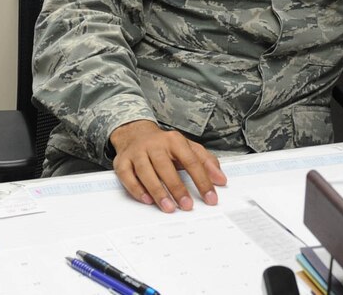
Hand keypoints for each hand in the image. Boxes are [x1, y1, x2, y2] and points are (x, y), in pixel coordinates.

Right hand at [109, 120, 226, 212]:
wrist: (135, 133)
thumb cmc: (166, 145)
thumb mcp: (188, 148)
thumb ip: (206, 162)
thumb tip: (221, 180)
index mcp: (175, 140)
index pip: (192, 161)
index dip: (202, 180)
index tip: (210, 198)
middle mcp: (155, 145)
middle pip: (167, 167)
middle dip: (178, 188)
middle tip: (187, 205)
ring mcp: (137, 153)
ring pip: (146, 173)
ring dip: (158, 192)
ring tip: (169, 207)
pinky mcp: (122, 162)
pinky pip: (127, 177)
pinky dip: (136, 190)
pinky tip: (147, 200)